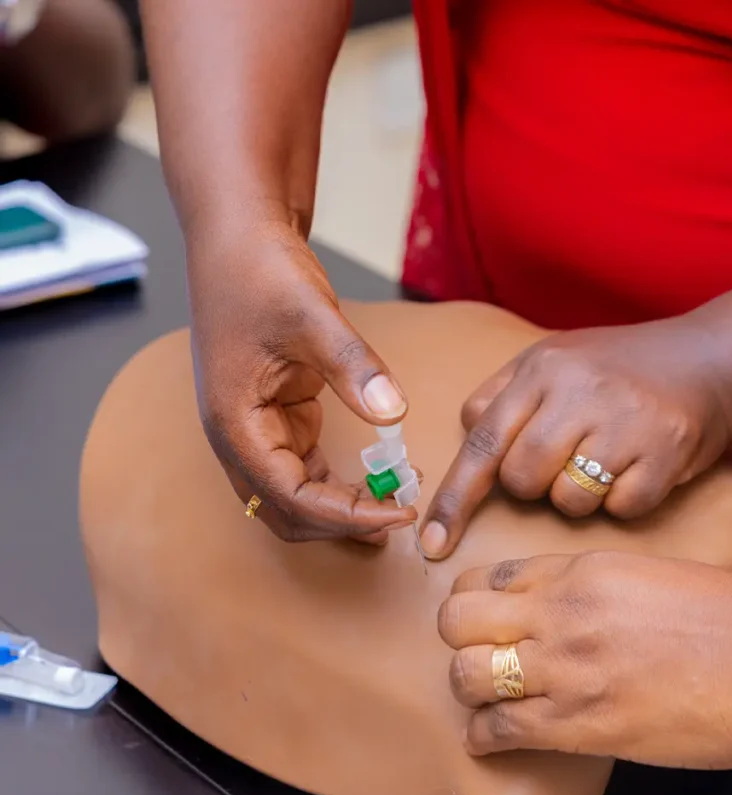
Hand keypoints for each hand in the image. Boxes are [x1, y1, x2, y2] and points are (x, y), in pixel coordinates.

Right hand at [187, 213, 415, 543]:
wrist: (239, 238)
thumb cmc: (259, 271)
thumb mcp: (312, 316)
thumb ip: (353, 366)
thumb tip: (395, 413)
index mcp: (234, 422)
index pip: (290, 496)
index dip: (347, 514)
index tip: (400, 512)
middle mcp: (239, 436)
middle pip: (287, 511)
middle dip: (343, 523)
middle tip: (401, 517)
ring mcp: (256, 428)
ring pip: (295, 496)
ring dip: (342, 508)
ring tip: (397, 506)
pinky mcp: (276, 416)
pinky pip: (305, 467)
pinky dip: (339, 481)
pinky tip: (379, 477)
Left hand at [420, 322, 730, 557]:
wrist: (711, 359)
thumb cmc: (620, 366)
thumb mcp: (554, 356)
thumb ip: (504, 392)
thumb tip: (468, 430)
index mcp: (544, 369)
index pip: (483, 440)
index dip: (454, 497)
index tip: (432, 542)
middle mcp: (581, 392)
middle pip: (521, 480)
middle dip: (532, 485)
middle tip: (563, 457)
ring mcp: (625, 423)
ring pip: (567, 502)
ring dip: (578, 494)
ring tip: (604, 458)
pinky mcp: (665, 454)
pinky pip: (620, 509)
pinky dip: (624, 499)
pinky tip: (638, 466)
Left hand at [438, 551, 731, 766]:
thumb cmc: (725, 616)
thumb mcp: (648, 575)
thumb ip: (591, 586)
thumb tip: (556, 607)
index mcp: (581, 570)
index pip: (488, 574)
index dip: (477, 597)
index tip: (486, 617)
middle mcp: (560, 613)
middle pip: (458, 618)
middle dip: (460, 638)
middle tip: (480, 654)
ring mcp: (566, 669)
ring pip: (466, 674)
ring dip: (470, 688)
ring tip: (488, 699)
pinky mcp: (580, 724)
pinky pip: (498, 730)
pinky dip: (487, 737)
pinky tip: (497, 737)